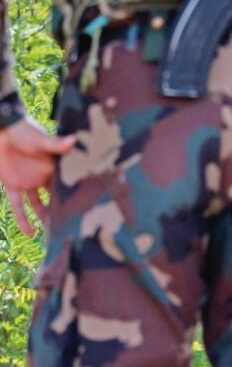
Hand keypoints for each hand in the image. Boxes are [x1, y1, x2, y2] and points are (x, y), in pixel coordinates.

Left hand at [0, 118, 75, 235]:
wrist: (0, 132)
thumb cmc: (22, 132)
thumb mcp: (40, 140)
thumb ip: (55, 144)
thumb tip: (73, 139)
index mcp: (54, 167)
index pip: (67, 183)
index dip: (75, 195)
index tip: (87, 208)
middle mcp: (44, 177)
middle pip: (55, 196)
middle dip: (63, 209)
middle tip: (75, 225)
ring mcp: (29, 182)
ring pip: (39, 204)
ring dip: (45, 217)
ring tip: (55, 233)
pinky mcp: (14, 186)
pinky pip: (19, 206)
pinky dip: (22, 219)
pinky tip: (30, 234)